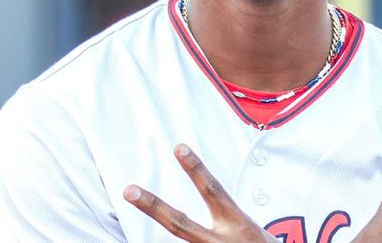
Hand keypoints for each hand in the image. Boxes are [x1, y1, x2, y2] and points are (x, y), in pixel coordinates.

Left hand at [125, 144, 275, 241]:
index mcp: (237, 224)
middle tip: (129, 191)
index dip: (196, 169)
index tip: (178, 147)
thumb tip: (211, 201)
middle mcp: (221, 242)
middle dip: (153, 207)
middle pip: (180, 224)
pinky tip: (185, 242)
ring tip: (155, 207)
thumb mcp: (252, 232)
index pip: (213, 191)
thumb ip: (229, 220)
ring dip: (174, 231)